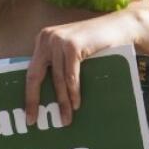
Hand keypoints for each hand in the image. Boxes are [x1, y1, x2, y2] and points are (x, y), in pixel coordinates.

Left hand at [24, 9, 138, 125]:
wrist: (120, 27)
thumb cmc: (96, 43)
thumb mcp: (70, 51)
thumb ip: (58, 64)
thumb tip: (49, 96)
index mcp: (42, 40)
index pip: (31, 71)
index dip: (28, 94)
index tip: (28, 114)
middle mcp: (47, 38)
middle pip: (35, 75)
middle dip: (34, 100)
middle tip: (33, 121)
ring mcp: (59, 40)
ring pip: (57, 79)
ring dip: (62, 101)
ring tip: (65, 118)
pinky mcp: (72, 45)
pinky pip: (70, 76)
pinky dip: (73, 92)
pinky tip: (76, 104)